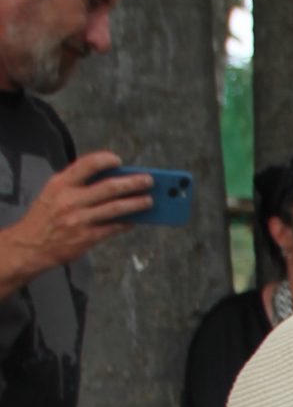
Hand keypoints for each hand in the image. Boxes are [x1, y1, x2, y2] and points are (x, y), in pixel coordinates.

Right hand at [2, 152, 154, 279]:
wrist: (29, 246)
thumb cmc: (45, 217)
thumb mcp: (53, 192)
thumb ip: (77, 183)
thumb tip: (112, 179)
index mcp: (61, 184)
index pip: (87, 164)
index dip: (106, 160)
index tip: (119, 160)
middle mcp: (70, 200)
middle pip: (109, 187)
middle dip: (133, 183)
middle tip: (148, 180)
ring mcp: (79, 219)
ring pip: (116, 208)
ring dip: (136, 203)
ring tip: (149, 200)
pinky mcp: (86, 237)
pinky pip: (113, 228)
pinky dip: (126, 223)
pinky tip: (135, 220)